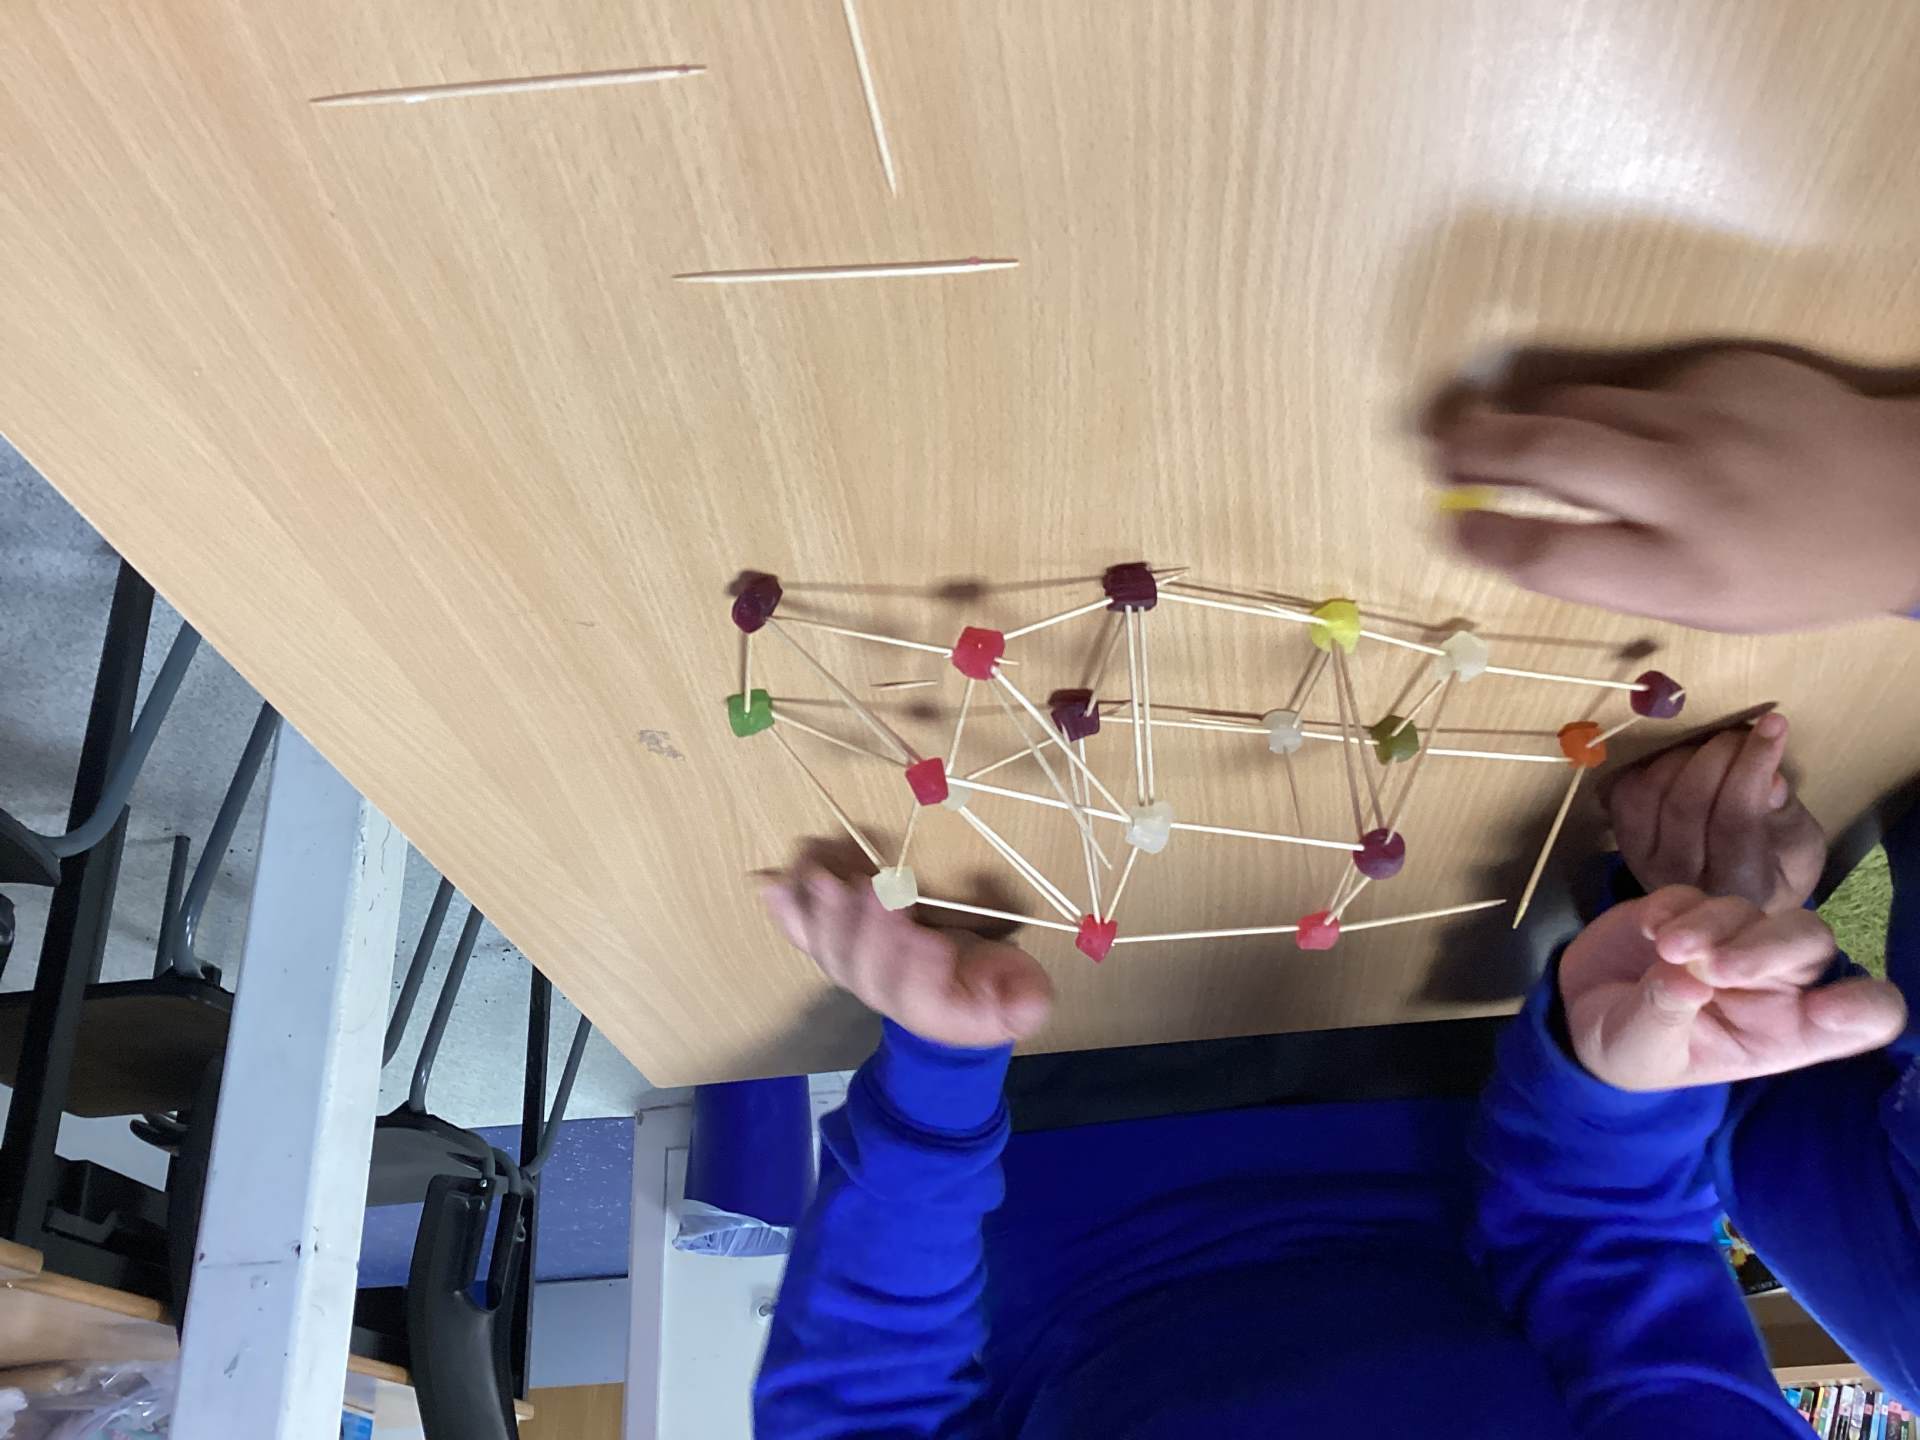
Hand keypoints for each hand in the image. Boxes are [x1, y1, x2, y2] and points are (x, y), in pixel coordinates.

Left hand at [762, 866, 1052, 1048]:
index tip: (911, 925)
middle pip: (860, 965)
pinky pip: (807, 930)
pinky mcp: (836, 944)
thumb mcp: (1022, 998)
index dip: (906, 957)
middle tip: (850, 884)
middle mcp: (884, 990)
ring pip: (828, 945)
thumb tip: (1029, 995)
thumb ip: (1024, 998)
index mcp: (932, 1005)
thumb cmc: (992, 989)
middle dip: (853, 923)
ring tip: (811, 867)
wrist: (954, 1003)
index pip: (911, 988)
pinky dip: (788, 907)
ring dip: (817, 906)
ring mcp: (854, 969)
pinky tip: (771, 883)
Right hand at [1427, 349, 1919, 630]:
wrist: (1906, 496)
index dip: (1483, 538)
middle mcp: (1687, 489)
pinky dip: (1601, 406)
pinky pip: (1633, 386)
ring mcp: (1705, 417)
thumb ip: (1615, 570)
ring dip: (1521, 417)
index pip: (1549, 553)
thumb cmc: (1795, 574)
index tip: (1452, 528)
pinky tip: (1610, 427)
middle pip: (1549, 453)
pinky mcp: (1721, 369)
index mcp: (1681, 571)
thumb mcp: (1706, 605)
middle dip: (1476, 448)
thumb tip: (1520, 534)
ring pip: (1579, 404)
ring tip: (1483, 428)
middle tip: (1437, 452)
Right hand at [1559, 886, 1905, 1091]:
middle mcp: (1772, 981)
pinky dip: (1676, 906)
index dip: (1864, 1006)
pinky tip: (1648, 930)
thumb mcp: (1644, 1053)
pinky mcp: (1689, 908)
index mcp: (1786, 1031)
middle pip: (1810, 943)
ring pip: (1753, 912)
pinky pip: (1699, 893)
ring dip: (1712, 927)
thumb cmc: (1629, 1051)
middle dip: (1769, 948)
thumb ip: (1664, 1019)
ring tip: (1666, 948)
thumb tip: (1686, 978)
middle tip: (1712, 965)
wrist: (1575, 1015)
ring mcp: (1732, 939)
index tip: (1824, 1009)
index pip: (1864, 1016)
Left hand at [1606, 712, 1823, 913]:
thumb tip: (1769, 779)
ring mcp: (1646, 862)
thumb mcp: (1803, 846)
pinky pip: (1627, 794)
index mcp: (1742, 887)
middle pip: (1688, 804)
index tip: (1773, 724)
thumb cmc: (1779, 866)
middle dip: (1719, 755)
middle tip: (1743, 733)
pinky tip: (1685, 763)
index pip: (1736, 821)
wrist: (1733, 898)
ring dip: (1685, 757)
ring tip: (1717, 748)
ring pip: (1652, 794)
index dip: (1752, 767)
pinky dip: (1653, 767)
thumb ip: (1786, 814)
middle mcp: (1684, 881)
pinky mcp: (1624, 843)